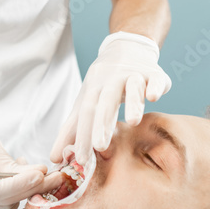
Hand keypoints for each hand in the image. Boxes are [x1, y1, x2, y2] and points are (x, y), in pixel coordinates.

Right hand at [0, 123, 48, 208]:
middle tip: (53, 175)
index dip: (20, 185)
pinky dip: (9, 203)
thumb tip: (40, 174)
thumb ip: (10, 164)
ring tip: (26, 174)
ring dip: (20, 196)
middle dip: (30, 189)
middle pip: (1, 203)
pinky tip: (13, 187)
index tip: (42, 174)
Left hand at [50, 31, 170, 163]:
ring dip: (132, 103)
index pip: (86, 113)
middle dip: (102, 123)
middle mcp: (111, 79)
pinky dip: (155, 86)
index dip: (83, 136)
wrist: (127, 48)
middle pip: (105, 101)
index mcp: (93, 88)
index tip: (81, 160)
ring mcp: (133, 74)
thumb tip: (54, 158)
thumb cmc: (104, 83)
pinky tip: (153, 97)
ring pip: (132, 87)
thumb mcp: (85, 101)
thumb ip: (71, 130)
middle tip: (100, 147)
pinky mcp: (154, 73)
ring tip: (133, 122)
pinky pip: (156, 79)